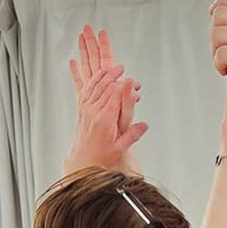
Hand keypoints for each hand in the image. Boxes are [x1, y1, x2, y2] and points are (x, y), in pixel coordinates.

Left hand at [65, 25, 144, 172]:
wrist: (84, 159)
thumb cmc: (103, 155)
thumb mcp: (121, 148)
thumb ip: (133, 135)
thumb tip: (145, 125)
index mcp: (104, 120)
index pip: (114, 95)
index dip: (124, 86)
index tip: (132, 81)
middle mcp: (93, 112)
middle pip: (104, 86)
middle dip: (114, 75)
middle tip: (123, 68)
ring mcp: (86, 108)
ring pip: (94, 85)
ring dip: (104, 74)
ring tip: (113, 68)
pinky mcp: (82, 108)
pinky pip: (87, 89)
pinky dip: (94, 80)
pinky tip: (99, 75)